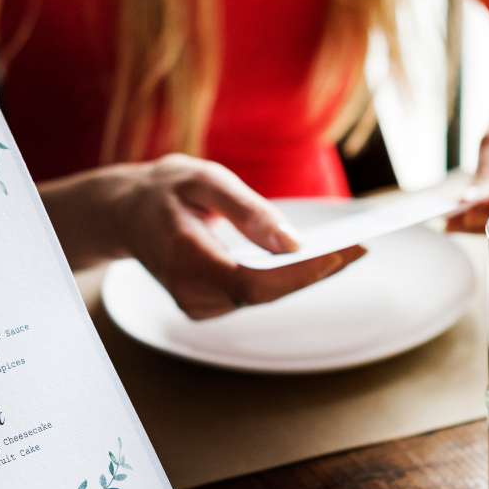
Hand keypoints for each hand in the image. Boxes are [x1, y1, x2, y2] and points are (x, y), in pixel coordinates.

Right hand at [46, 153, 364, 319]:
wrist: (125, 214)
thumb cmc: (166, 191)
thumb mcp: (204, 181)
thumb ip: (247, 211)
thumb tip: (293, 243)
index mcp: (184, 259)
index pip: (254, 284)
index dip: (301, 273)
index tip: (345, 253)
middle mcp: (188, 293)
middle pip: (266, 294)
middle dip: (315, 272)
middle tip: (363, 246)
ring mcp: (194, 306)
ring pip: (263, 297)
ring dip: (303, 275)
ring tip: (346, 249)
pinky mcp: (204, 308)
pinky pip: (254, 296)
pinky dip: (283, 278)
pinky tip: (307, 258)